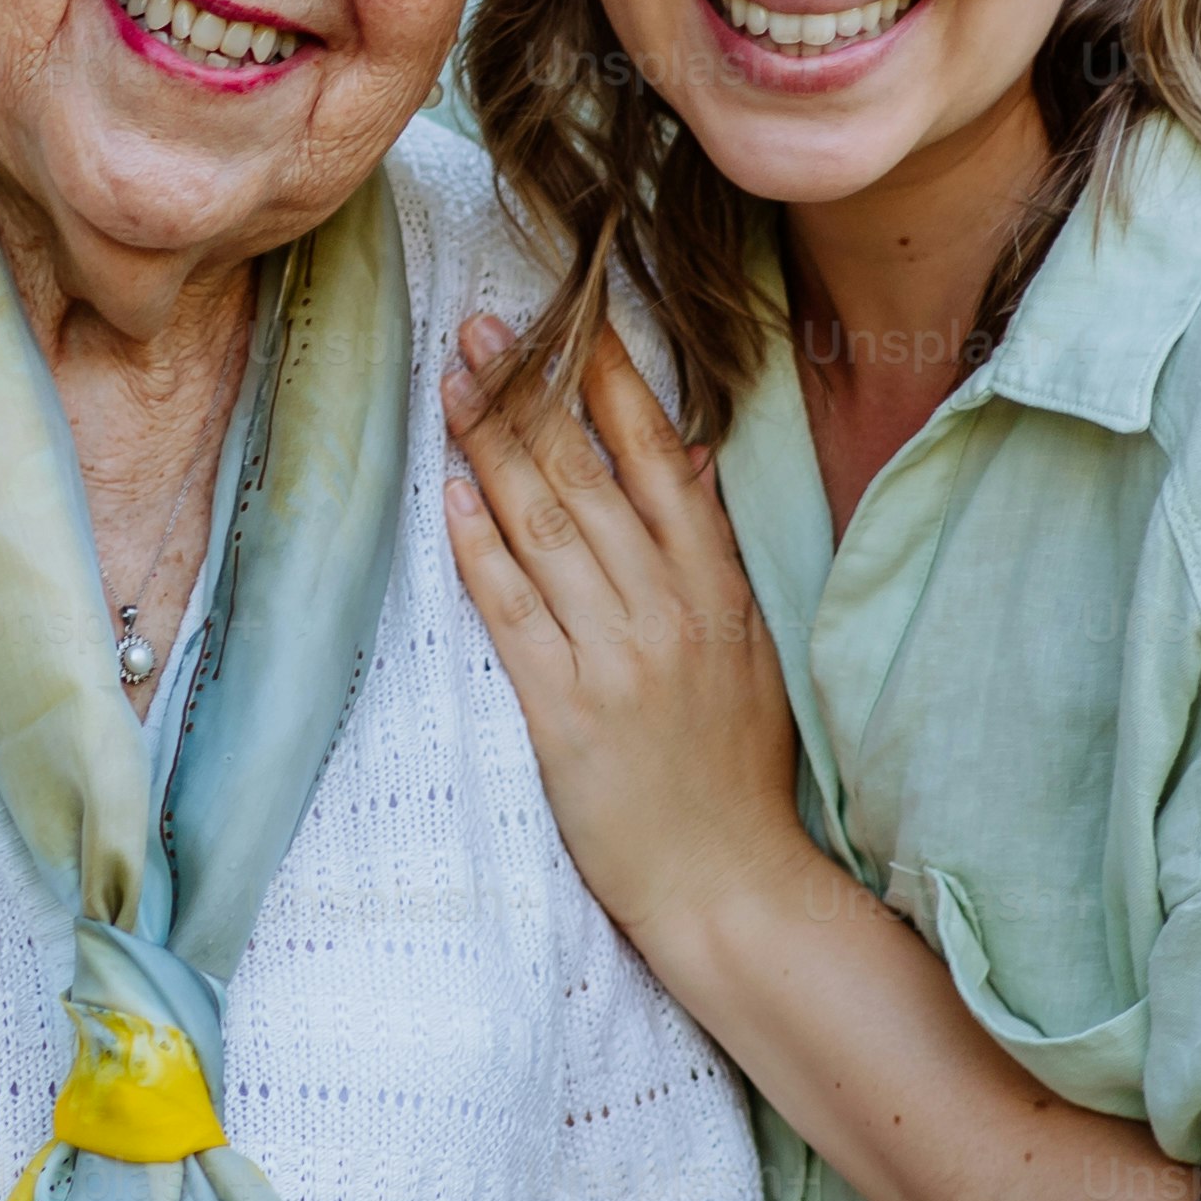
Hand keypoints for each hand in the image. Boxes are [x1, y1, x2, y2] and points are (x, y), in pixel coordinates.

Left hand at [434, 315, 814, 969]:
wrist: (729, 880)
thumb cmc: (735, 768)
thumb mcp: (749, 647)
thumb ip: (712, 551)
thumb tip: (688, 455)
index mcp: (718, 587)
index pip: (660, 459)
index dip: (610, 383)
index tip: (569, 319)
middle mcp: (670, 609)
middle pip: (588, 479)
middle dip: (529, 393)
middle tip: (479, 328)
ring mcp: (618, 658)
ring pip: (545, 529)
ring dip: (493, 449)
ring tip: (452, 387)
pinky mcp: (566, 712)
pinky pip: (513, 613)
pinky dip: (480, 551)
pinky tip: (453, 497)